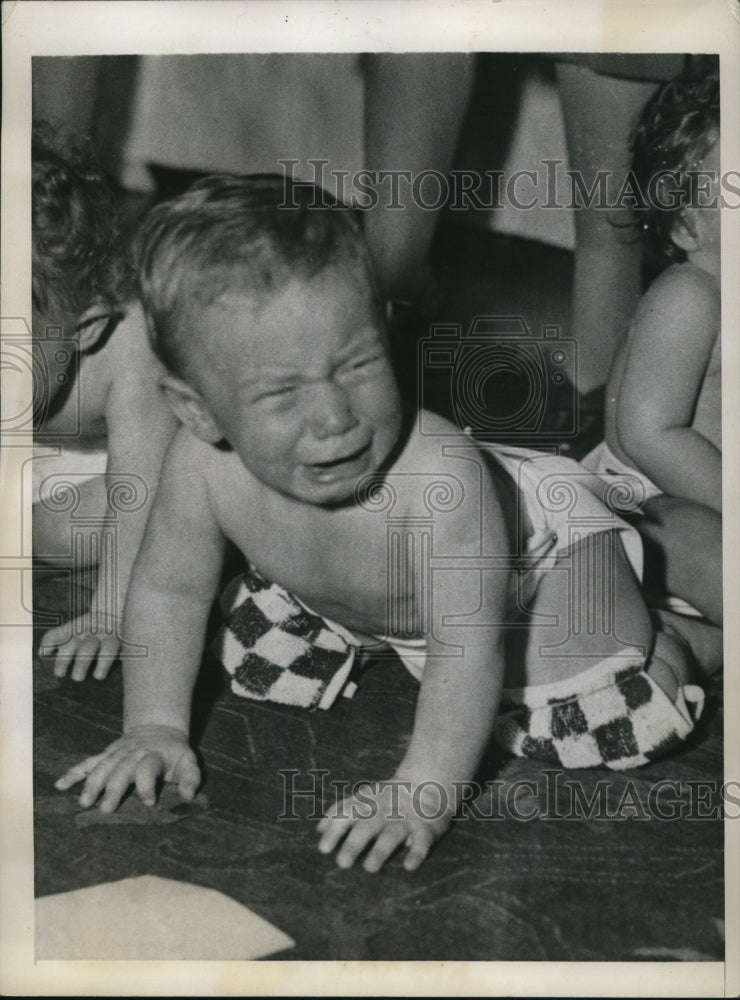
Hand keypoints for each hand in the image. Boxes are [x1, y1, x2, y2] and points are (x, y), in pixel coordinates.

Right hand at [40, 611, 121, 680]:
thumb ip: (122, 662)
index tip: (98, 676)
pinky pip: (55, 633)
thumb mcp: (125, 649)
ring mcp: (80, 630)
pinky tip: (43, 654)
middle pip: (88, 647)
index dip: (104, 661)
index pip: (109, 648)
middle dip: (81, 663)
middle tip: (77, 678)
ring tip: (59, 673)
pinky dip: (47, 643)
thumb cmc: (117, 644)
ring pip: (70, 643)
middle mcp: (95, 634)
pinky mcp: (68, 628)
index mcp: (112, 640)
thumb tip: (120, 689)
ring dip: (64, 659)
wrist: (111, 617)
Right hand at [54, 725, 199, 813]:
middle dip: (113, 789)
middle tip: (106, 809)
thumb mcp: (189, 762)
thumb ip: (191, 779)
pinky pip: (88, 762)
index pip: (148, 768)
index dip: (148, 785)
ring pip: (102, 766)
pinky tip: (60, 785)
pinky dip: (74, 772)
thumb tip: (190, 797)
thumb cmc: (174, 753)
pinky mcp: (106, 754)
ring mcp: (117, 753)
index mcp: (154, 755)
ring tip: (84, 802)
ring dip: (92, 783)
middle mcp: (133, 753)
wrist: (158, 729)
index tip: (149, 802)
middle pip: (121, 769)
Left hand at [316, 777, 452, 872]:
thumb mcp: (364, 798)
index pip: (347, 814)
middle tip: (342, 863)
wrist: (428, 784)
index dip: (335, 830)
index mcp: (368, 803)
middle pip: (367, 826)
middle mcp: (384, 811)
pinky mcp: (426, 829)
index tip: (323, 849)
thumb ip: (341, 812)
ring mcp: (406, 819)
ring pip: (392, 835)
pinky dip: (416, 853)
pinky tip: (408, 866)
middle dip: (354, 843)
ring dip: (381, 850)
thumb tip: (319, 829)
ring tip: (370, 868)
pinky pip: (422, 842)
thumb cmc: (388, 798)